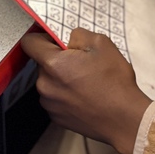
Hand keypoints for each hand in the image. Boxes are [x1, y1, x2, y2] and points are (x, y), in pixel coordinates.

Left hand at [21, 29, 151, 153]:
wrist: (124, 119)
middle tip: (81, 62)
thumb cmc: (114, 82)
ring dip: (60, 77)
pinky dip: (65, 94)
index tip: (55, 39)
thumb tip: (67, 38)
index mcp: (53, 64)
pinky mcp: (56, 117)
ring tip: (85, 81)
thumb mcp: (101, 43)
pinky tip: (84, 95)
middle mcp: (45, 85)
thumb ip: (77, 34)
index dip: (41, 36)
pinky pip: (54, 97)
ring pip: (48, 80)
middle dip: (57, 58)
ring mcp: (49, 103)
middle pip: (41, 62)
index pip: (29, 42)